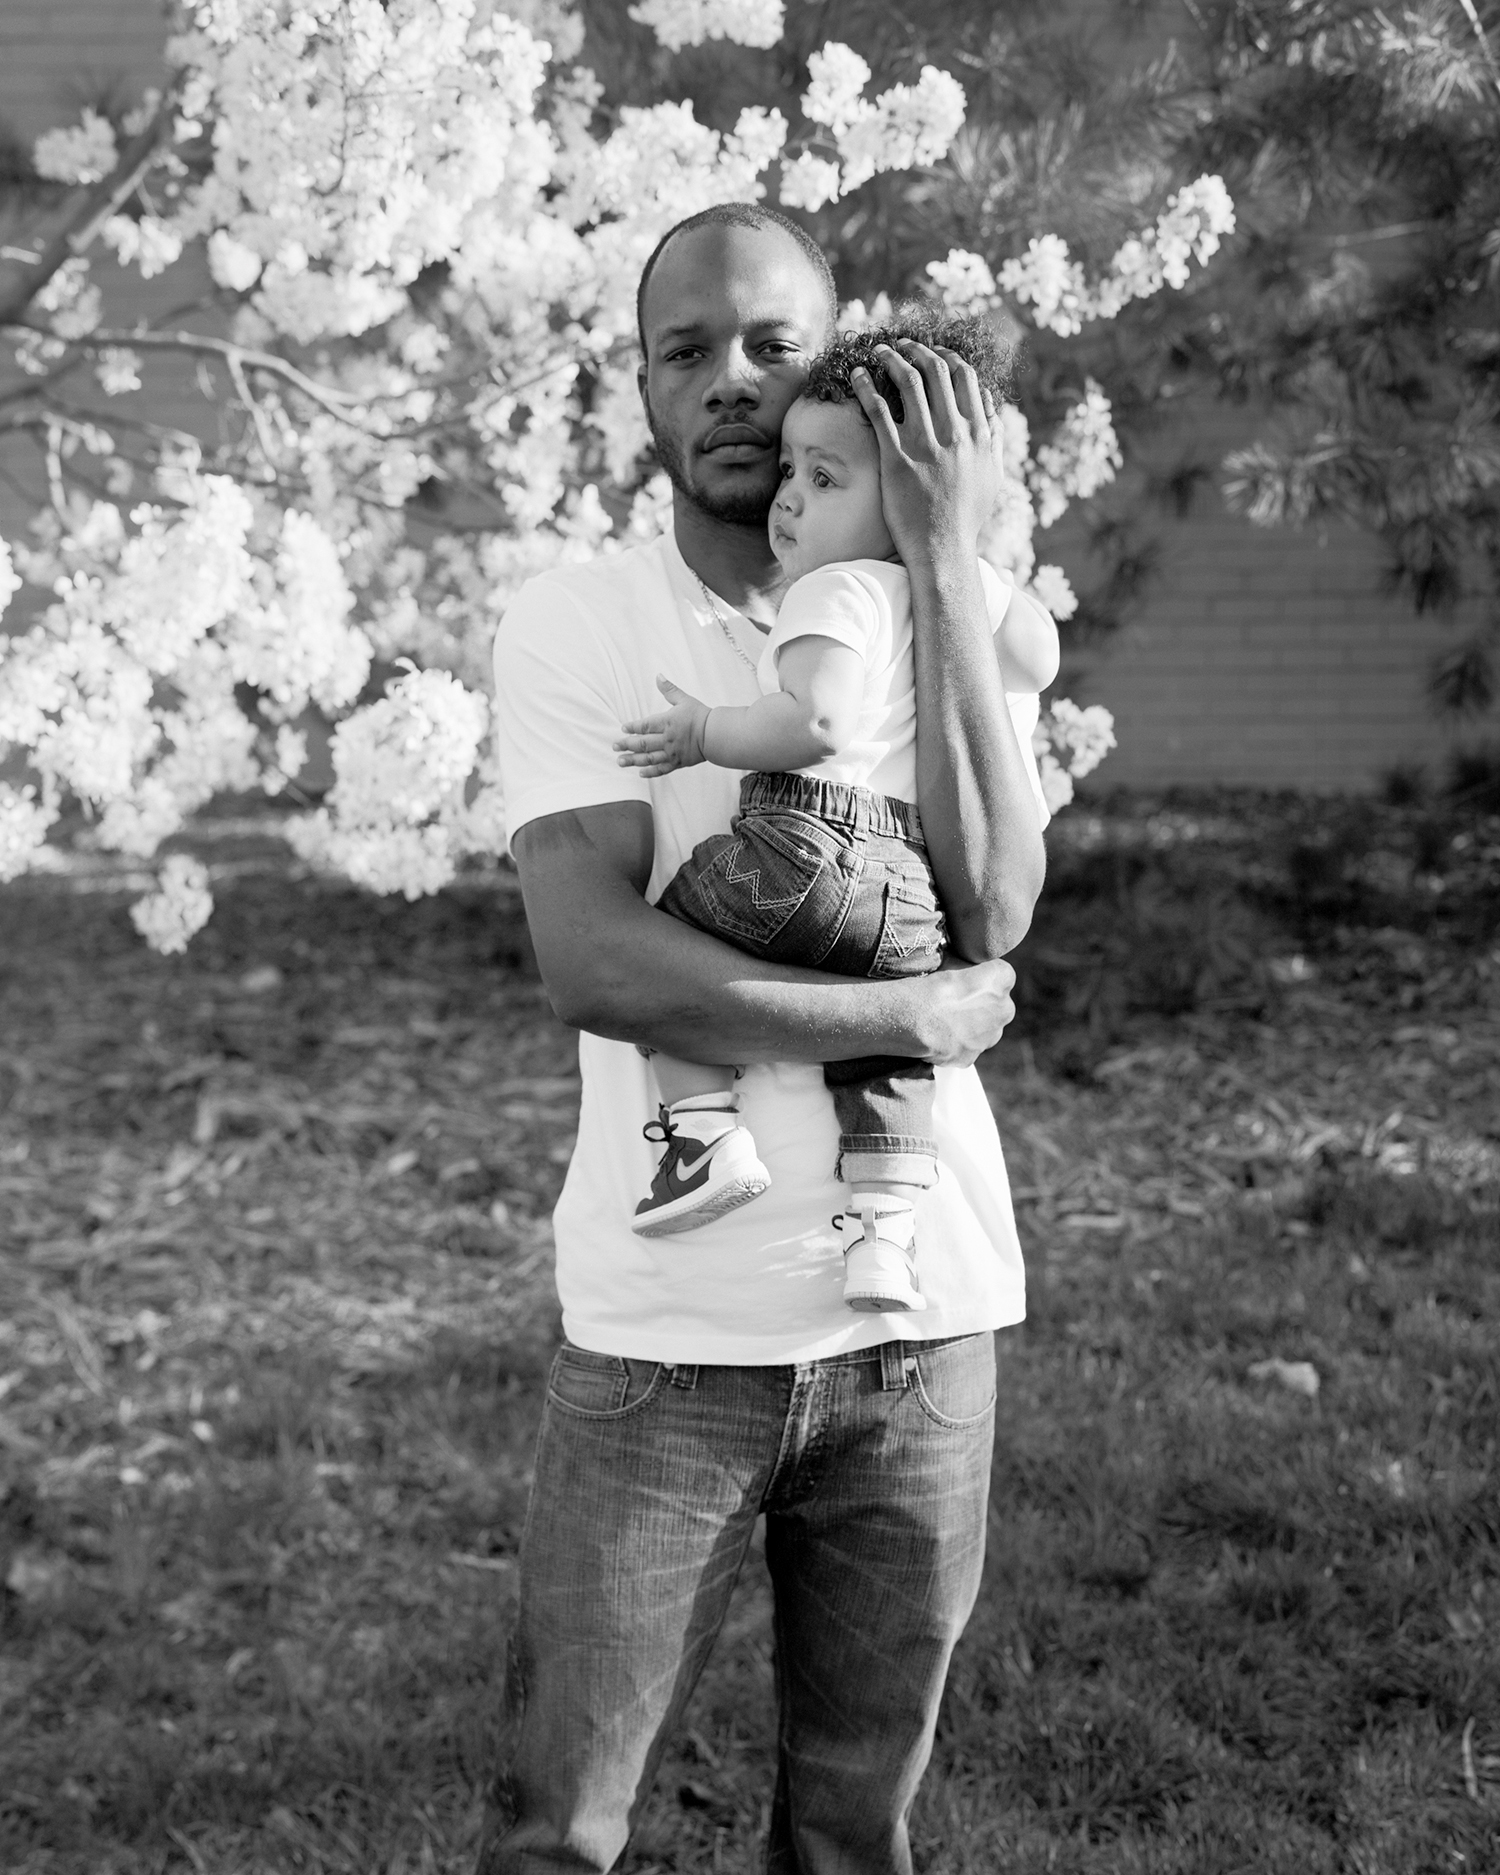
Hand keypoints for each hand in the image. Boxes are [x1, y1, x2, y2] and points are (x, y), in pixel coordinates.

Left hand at [613, 675, 710, 777]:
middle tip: (615, 746)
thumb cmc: (700, 715)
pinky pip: (662, 769)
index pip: (645, 725)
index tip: (623, 728)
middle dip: (627, 745)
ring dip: (633, 760)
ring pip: (649, 758)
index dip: (633, 727)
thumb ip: (669, 689)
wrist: (716, 735)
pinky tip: (640, 773)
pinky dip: (650, 772)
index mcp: (668, 722)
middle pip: (643, 743)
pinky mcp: (678, 763)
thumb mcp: (684, 699)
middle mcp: (668, 739)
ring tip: (621, 761)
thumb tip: (658, 676)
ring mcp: (672, 753)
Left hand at [851, 341, 1001, 570]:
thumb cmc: (966, 516)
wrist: (942, 549)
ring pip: (908, 383)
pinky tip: (856, 375)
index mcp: (979, 433)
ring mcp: (925, 444)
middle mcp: (955, 433)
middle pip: (936, 372)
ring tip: (878, 351)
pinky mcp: (896, 458)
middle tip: (902, 345)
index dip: (947, 357)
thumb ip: (994, 436)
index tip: (933, 352)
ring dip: (891, 358)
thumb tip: (989, 402)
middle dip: (918, 350)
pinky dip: (865, 387)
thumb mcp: (993, 474)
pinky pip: (878, 411)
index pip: (965, 377)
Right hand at [908, 956, 1016, 1066]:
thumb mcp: (948, 956)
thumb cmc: (931, 983)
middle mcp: (1005, 1009)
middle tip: (952, 999)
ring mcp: (989, 1037)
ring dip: (968, 1024)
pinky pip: (964, 1047)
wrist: (913, 1018)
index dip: (980, 974)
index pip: (998, 973)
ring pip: (982, 1028)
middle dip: (978, 1002)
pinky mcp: (971, 1057)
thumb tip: (957, 955)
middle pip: (995, 1004)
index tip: (963, 977)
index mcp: (1002, 978)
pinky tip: (935, 1034)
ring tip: (941, 1018)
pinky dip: (953, 1043)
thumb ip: (961, 959)